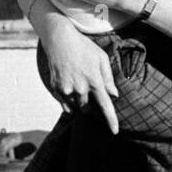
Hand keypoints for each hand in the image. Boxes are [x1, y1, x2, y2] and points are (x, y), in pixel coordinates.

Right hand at [38, 15, 119, 132]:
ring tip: (78, 82)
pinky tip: (70, 86)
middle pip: (89, 108)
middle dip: (91, 103)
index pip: (105, 106)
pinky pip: (65, 105)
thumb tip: (114, 95)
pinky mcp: (55, 89)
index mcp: (94, 80)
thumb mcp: (101, 58)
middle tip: (88, 87)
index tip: (115, 132)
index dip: (111, 121)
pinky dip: (70, 102)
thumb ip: (108, 78)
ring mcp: (66, 90)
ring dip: (80, 102)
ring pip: (77, 107)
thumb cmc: (84, 47)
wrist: (59, 40)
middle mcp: (80, 88)